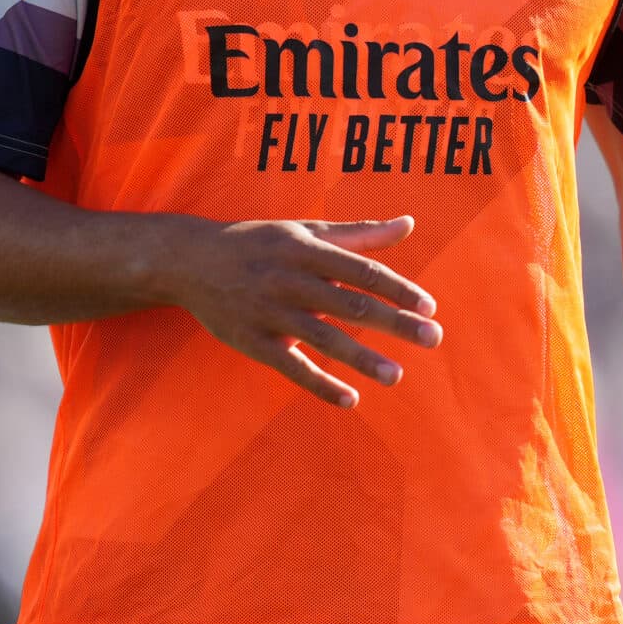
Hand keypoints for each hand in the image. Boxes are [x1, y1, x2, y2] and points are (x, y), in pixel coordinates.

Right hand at [168, 216, 439, 407]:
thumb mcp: (305, 231)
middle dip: (393, 322)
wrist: (190, 260)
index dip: (397, 289)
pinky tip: (350, 399)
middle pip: (349, 303)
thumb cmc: (258, 244)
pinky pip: (291, 366)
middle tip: (433, 338)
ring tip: (396, 376)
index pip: (361, 271)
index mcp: (306, 249)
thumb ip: (359, 234)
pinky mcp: (252, 340)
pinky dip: (320, 384)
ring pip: (322, 338)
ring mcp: (269, 311)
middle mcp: (290, 279)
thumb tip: (409, 224)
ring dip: (362, 358)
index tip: (429, 307)